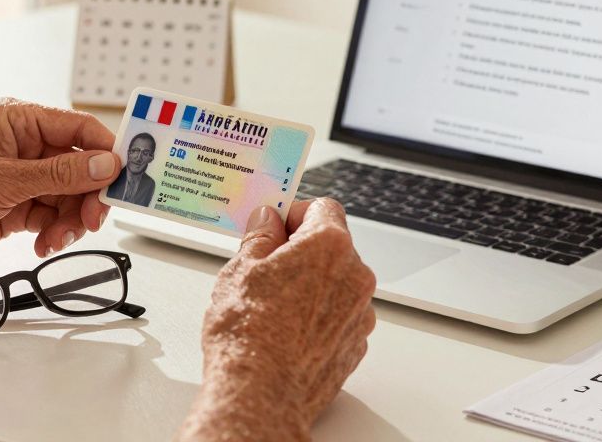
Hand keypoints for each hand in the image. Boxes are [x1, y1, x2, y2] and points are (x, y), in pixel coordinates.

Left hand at [0, 98, 120, 269]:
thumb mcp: (3, 181)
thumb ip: (59, 174)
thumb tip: (104, 164)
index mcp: (18, 121)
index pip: (79, 128)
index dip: (105, 152)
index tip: (124, 177)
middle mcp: (22, 146)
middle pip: (80, 167)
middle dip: (88, 195)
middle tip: (93, 219)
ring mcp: (20, 177)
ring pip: (69, 196)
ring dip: (71, 220)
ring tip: (58, 238)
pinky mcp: (14, 206)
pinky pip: (52, 216)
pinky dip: (55, 231)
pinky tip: (45, 243)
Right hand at [179, 199, 376, 440]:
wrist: (260, 395)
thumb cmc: (249, 334)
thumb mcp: (241, 269)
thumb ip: (260, 236)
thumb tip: (267, 221)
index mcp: (329, 246)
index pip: (323, 208)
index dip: (296, 213)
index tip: (275, 225)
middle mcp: (355, 276)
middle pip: (333, 246)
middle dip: (302, 251)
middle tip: (266, 267)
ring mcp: (360, 314)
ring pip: (337, 283)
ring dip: (312, 285)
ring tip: (272, 306)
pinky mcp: (356, 344)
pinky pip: (339, 316)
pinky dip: (319, 317)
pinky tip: (287, 330)